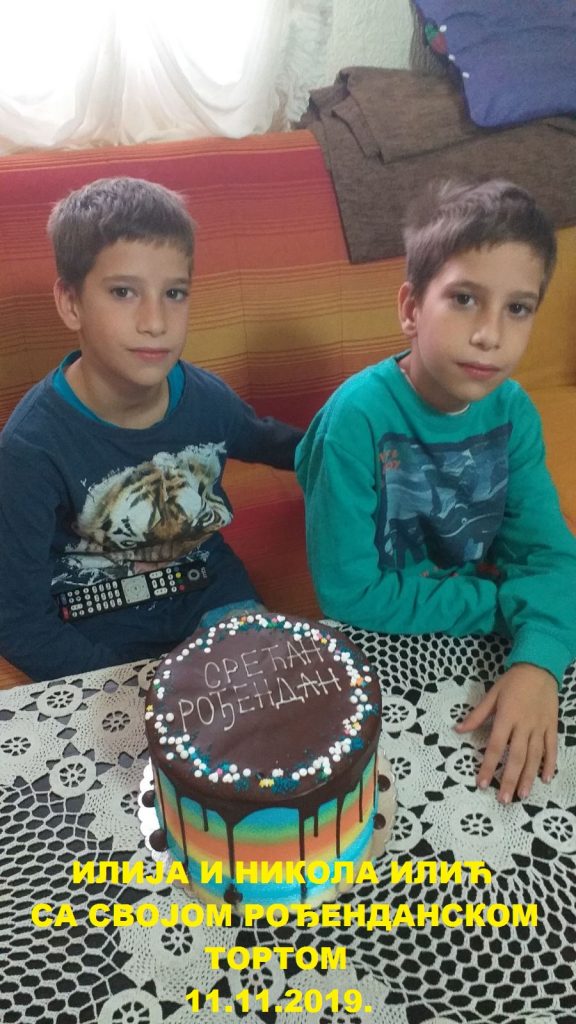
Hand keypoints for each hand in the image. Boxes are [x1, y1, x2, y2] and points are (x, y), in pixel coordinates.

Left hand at [455, 663, 557, 802]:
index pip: (495, 746)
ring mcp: (540, 727)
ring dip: (528, 776)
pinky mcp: (553, 726)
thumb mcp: (492, 694)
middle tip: (504, 799)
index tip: (481, 783)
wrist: (540, 667)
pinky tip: (545, 779)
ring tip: (523, 795)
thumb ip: (477, 715)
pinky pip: (552, 747)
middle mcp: (524, 725)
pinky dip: (549, 763)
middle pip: (516, 756)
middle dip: (509, 779)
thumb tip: (458, 729)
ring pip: (535, 756)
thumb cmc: (513, 681)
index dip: (488, 765)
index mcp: (507, 717)